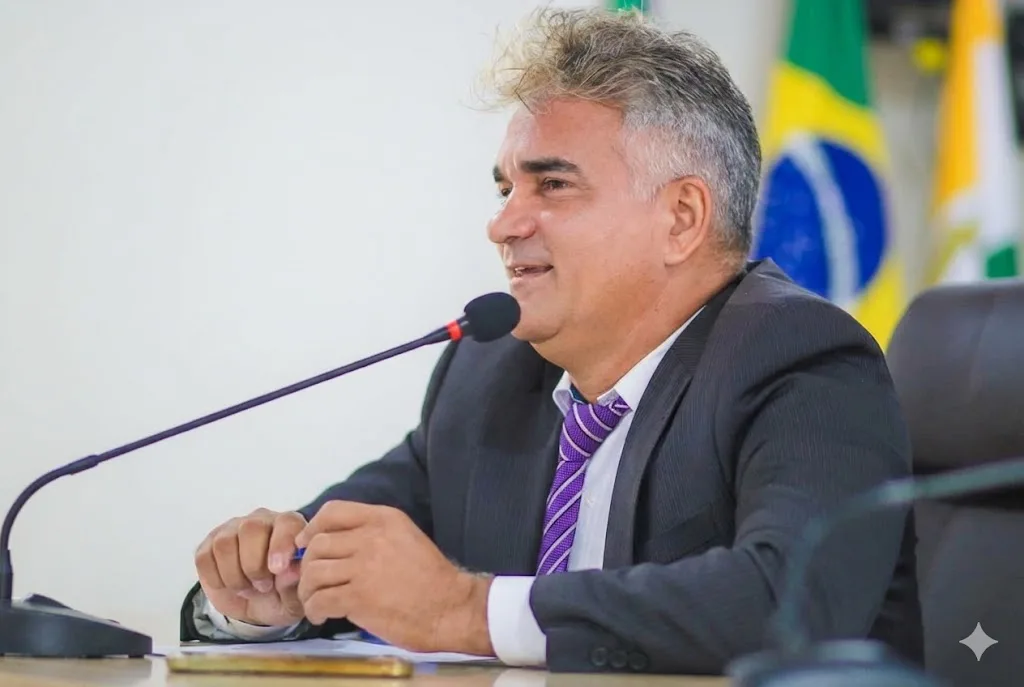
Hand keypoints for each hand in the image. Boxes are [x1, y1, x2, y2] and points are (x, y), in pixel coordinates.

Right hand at [194, 508, 306, 627]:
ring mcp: (232, 531)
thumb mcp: (294, 597)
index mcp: (289, 527)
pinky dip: (216, 579)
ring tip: (248, 589)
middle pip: (251, 528)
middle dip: (254, 565)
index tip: (278, 569)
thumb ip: (294, 583)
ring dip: (235, 575)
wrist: (256, 606)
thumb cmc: (281, 594)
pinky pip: (205, 557)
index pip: (286, 522)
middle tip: (264, 587)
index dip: (281, 544)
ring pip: (225, 543)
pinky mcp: (209, 545)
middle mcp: (260, 521)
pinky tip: (230, 586)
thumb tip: (290, 571)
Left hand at [294, 501, 493, 654]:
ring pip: (314, 572)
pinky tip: (321, 616)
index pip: (333, 511)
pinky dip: (314, 609)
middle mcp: (371, 538)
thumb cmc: (431, 578)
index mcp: (384, 519)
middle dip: (308, 565)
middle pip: (318, 544)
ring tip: (316, 601)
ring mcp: (364, 568)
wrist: (451, 608)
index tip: (306, 544)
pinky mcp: (359, 597)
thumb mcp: (405, 538)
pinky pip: (320, 600)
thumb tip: (333, 543)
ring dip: (308, 590)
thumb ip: (373, 534)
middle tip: (312, 582)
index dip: (312, 528)